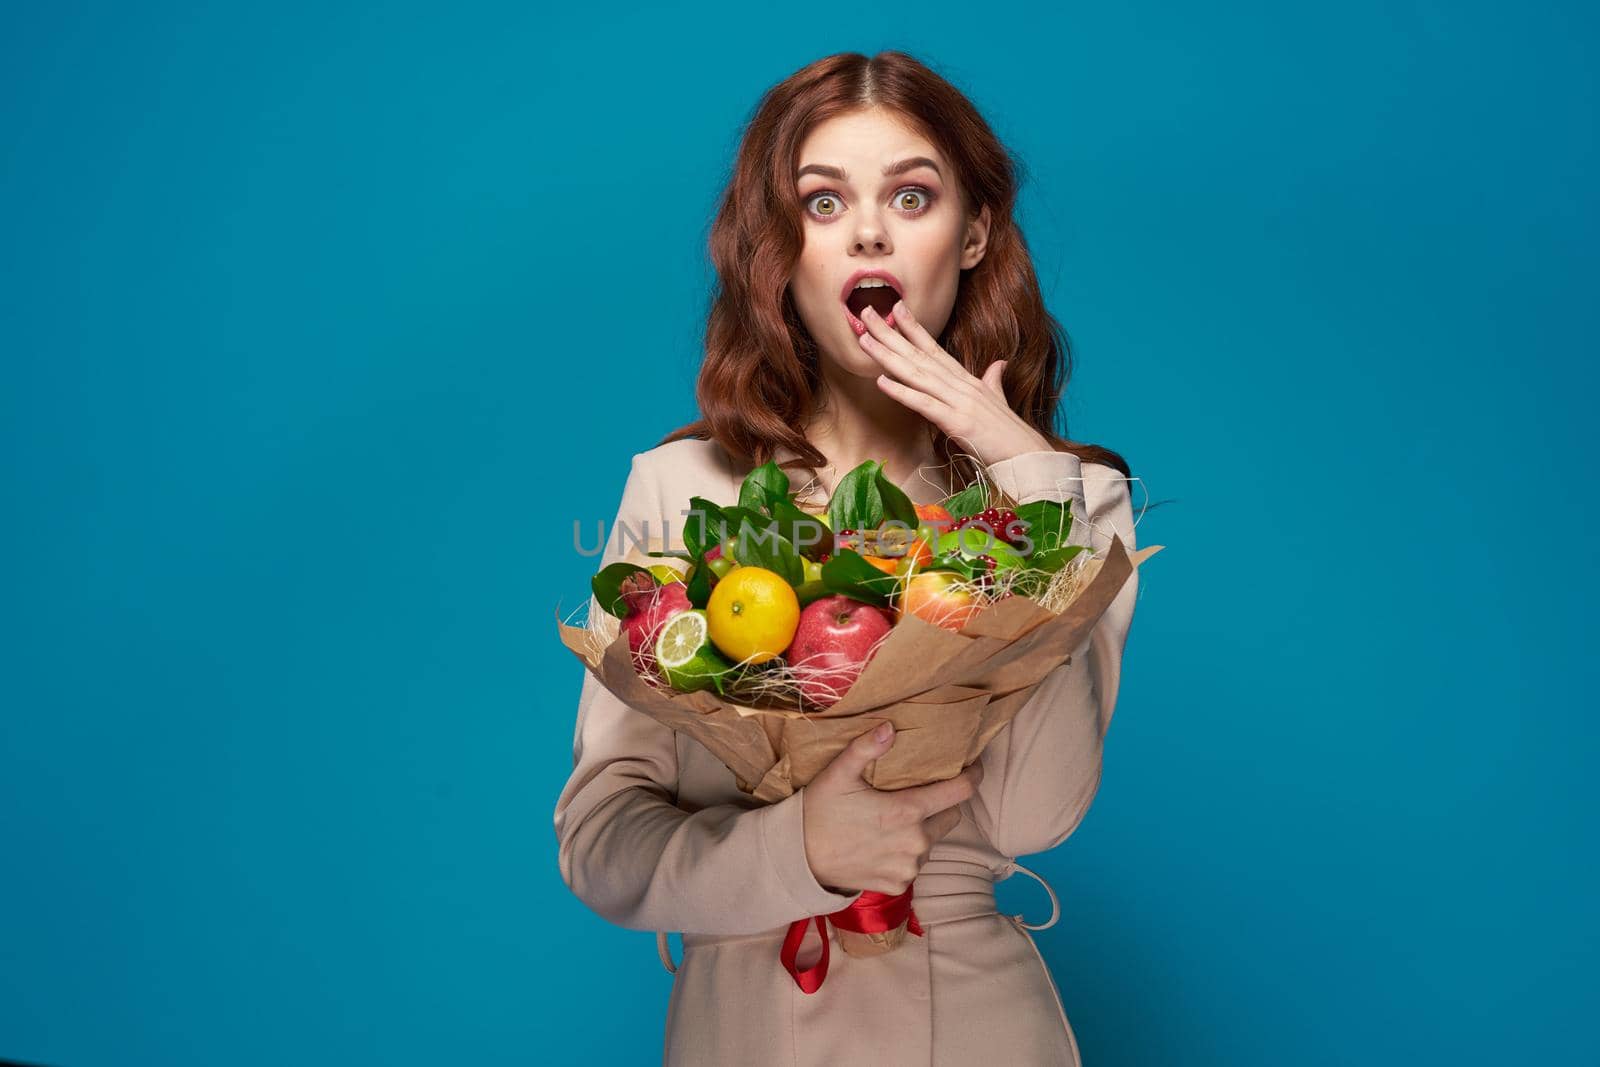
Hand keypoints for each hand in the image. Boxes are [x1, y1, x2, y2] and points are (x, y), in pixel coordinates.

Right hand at [801, 721, 983, 895]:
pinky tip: (885, 843)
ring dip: (925, 828)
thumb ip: (866, 748)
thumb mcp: (838, 774)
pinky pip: (915, 864)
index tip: (973, 765)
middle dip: (943, 801)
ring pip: (933, 841)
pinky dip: (908, 852)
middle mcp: (915, 843)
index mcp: (907, 812)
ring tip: (897, 818)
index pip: (960, 792)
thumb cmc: (818, 813)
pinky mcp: (898, 885)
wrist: (797, 860)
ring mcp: (908, 868)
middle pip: (951, 816)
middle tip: (921, 791)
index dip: (973, 775)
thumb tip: (890, 727)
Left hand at [856, 300, 1052, 465]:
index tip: (895, 308)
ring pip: (918, 374)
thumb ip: (994, 381)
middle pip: (920, 355)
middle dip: (891, 334)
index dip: (914, 329)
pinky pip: (925, 404)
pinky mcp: (957, 423)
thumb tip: (999, 364)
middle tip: (865, 314)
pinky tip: (881, 381)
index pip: (935, 349)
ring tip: (865, 341)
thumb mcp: (999, 402)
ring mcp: (959, 402)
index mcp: (967, 381)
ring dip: (889, 357)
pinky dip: (902, 392)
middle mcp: (961, 385)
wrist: (1028, 456)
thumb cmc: (1010, 434)